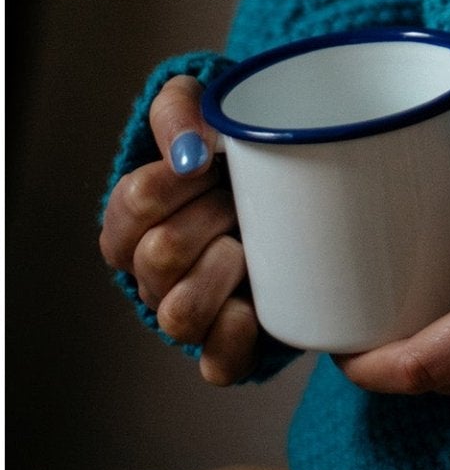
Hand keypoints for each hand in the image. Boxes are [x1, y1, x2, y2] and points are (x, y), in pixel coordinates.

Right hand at [98, 74, 259, 384]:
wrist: (295, 182)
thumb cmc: (235, 146)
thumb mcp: (202, 105)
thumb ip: (182, 109)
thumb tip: (190, 148)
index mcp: (134, 218)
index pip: (133, 203)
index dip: (174, 179)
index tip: (208, 160)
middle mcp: (152, 272)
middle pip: (159, 256)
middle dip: (209, 217)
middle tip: (238, 196)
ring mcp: (188, 311)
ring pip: (180, 313)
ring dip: (219, 271)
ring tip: (247, 243)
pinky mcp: (227, 345)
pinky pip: (217, 364)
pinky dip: (233, 337)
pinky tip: (252, 306)